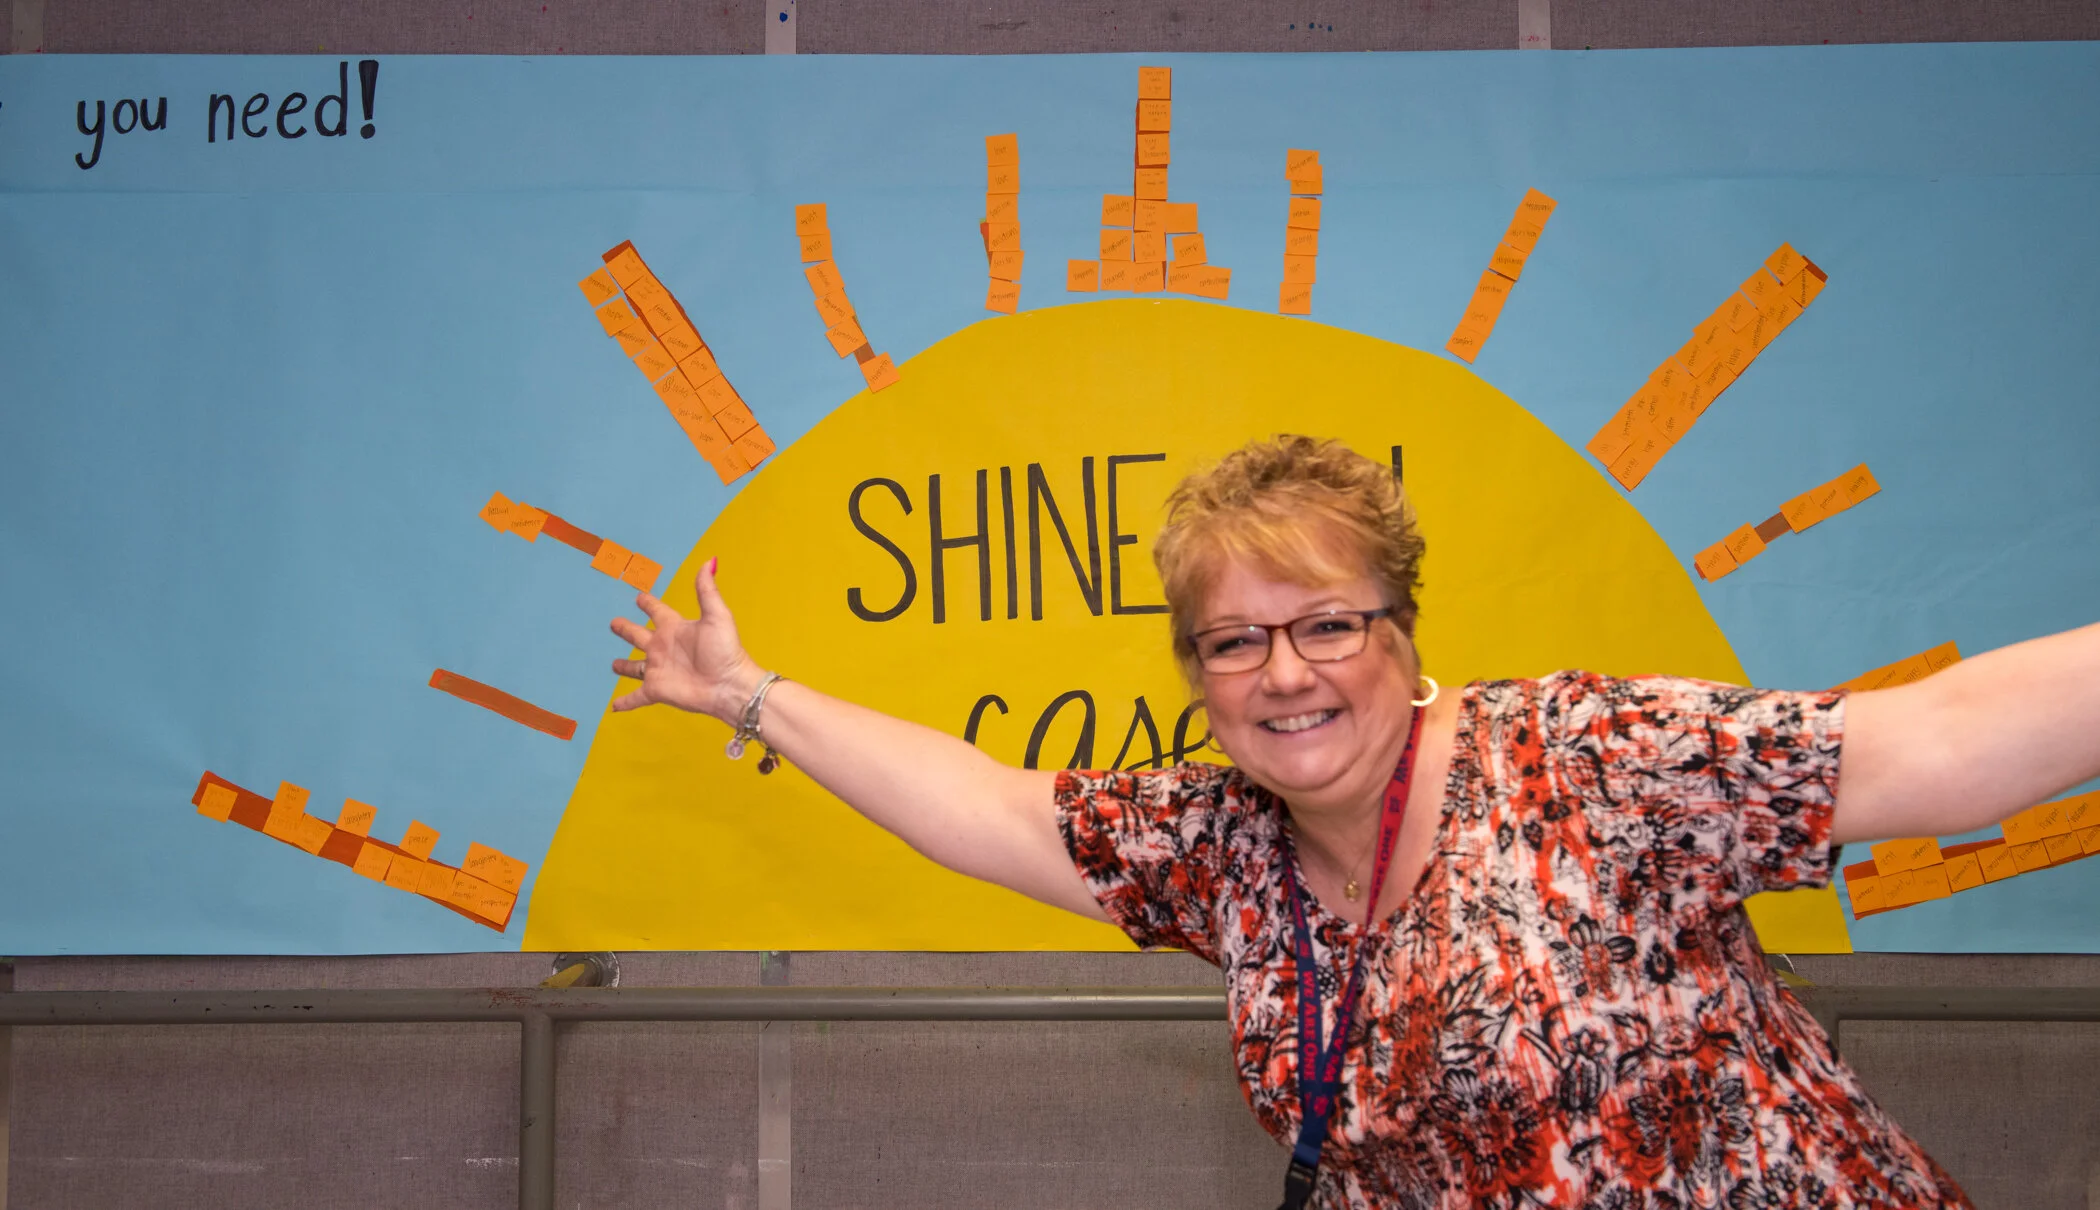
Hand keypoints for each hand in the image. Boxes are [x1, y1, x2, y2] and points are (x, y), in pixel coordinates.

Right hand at [609, 558, 761, 719]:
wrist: (729, 686)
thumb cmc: (726, 651)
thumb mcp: (716, 616)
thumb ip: (707, 589)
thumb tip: (710, 560)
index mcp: (675, 628)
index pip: (657, 611)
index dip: (648, 603)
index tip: (639, 596)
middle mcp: (663, 647)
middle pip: (638, 636)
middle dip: (626, 629)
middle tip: (614, 623)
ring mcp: (658, 669)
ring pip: (634, 667)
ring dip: (624, 667)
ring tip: (614, 665)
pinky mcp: (656, 689)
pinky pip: (636, 696)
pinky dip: (625, 702)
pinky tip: (614, 707)